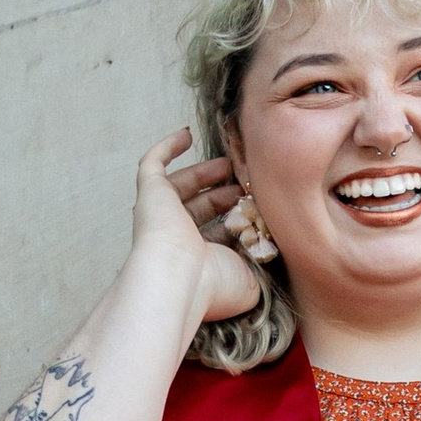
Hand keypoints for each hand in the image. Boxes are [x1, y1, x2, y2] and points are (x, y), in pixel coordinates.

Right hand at [133, 127, 263, 328]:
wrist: (178, 278)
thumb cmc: (213, 285)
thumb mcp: (251, 278)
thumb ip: (260, 262)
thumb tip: (270, 247)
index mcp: (200, 260)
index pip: (218, 234)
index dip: (236, 220)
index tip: (257, 208)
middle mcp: (177, 238)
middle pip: (201, 208)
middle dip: (223, 194)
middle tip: (245, 183)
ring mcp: (161, 214)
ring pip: (181, 185)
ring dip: (204, 173)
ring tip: (228, 163)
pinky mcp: (150, 193)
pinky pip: (153, 163)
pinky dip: (168, 147)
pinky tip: (186, 134)